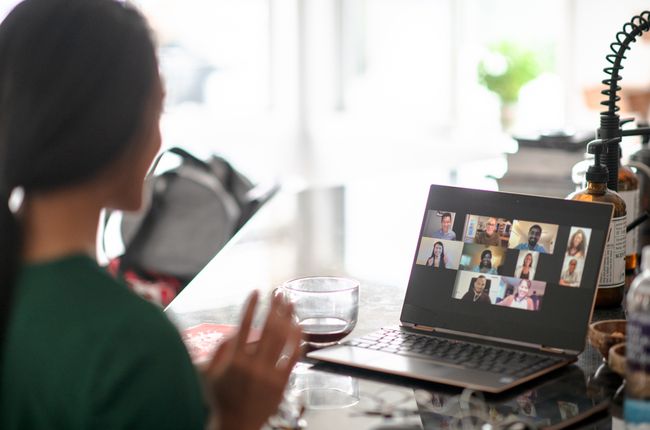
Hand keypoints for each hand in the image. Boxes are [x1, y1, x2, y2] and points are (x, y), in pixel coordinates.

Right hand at [205, 291, 301, 429]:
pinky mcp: (282, 383)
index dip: (252, 306)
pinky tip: (299, 327)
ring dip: (288, 318)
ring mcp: (269, 374)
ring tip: (291, 304)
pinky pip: (293, 357)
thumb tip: (231, 333)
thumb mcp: (210, 374)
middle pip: (268, 328)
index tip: (257, 293)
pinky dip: (297, 340)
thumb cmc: (221, 400)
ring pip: (282, 339)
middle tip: (279, 293)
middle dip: (274, 307)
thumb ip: (219, 352)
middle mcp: (252, 365)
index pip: (244, 325)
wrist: (236, 426)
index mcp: (234, 360)